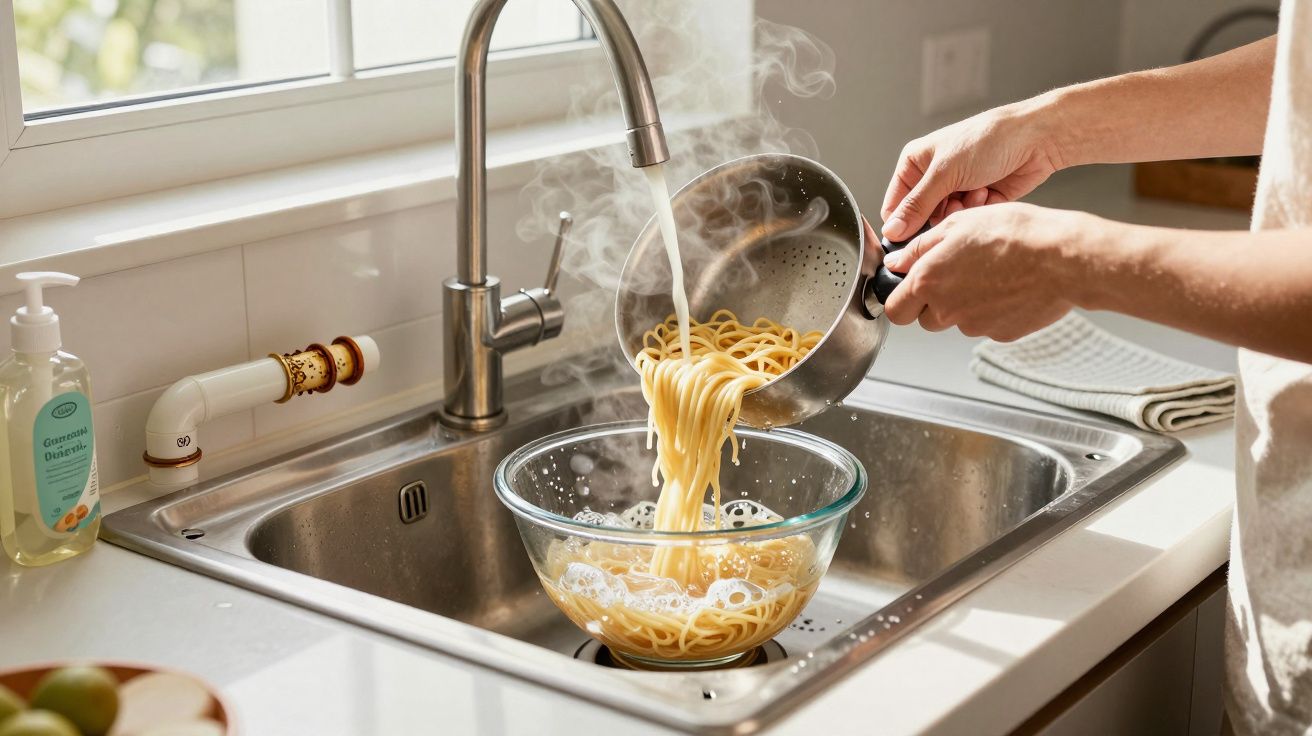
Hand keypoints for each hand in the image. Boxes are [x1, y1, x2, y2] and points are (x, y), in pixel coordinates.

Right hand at [881, 99, 1065, 240]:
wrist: (1035, 139)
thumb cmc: (989, 140)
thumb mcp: (944, 173)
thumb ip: (916, 205)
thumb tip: (892, 231)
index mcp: (916, 162)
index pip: (895, 205)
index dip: (902, 223)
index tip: (912, 235)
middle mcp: (934, 176)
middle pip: (922, 217)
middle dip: (939, 214)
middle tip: (954, 202)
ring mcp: (956, 188)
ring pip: (946, 221)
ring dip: (961, 211)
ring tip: (975, 191)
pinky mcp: (977, 199)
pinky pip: (967, 219)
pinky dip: (977, 210)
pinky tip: (988, 191)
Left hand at [881, 202, 1101, 341]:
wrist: (1061, 258)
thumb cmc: (1015, 234)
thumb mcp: (958, 224)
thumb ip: (919, 247)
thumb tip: (896, 262)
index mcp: (929, 281)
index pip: (895, 308)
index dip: (900, 298)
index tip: (908, 290)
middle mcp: (947, 309)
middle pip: (924, 319)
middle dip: (931, 303)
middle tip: (954, 276)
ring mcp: (974, 326)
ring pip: (956, 321)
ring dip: (962, 305)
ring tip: (988, 275)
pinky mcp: (1000, 334)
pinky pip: (985, 325)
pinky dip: (991, 310)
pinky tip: (1007, 286)